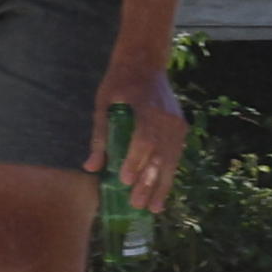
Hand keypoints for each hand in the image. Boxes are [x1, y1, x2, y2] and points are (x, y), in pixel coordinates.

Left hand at [101, 62, 189, 214]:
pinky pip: (175, 155)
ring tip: (153, 208)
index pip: (143, 138)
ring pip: (170, 159)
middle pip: (159, 154)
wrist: (145, 62)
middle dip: (148, 181)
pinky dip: (168, 174)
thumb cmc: (118, 83)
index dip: (134, 160)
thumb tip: (90, 167)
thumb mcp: (102, 104)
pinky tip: (162, 192)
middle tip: (137, 204)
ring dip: (162, 185)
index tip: (125, 180)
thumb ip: (100, 136)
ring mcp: (176, 123)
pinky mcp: (181, 128)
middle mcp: (166, 117)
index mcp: (145, 108)